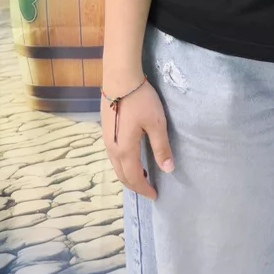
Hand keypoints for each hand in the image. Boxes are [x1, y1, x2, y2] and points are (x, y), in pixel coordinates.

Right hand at [101, 79, 173, 200]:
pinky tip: (131, 158)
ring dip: (128, 175)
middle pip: (122, 175)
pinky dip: (123, 164)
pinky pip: (113, 156)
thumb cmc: (140, 100)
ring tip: (142, 176)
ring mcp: (106, 140)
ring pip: (116, 166)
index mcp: (125, 150)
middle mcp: (112, 149)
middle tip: (148, 189)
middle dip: (135, 185)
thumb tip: (168, 169)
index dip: (144, 189)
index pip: (134, 178)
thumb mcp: (156, 123)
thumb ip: (161, 147)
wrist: (119, 79)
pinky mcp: (106, 131)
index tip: (155, 195)